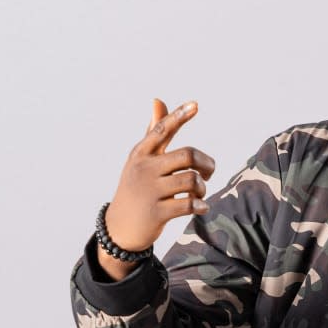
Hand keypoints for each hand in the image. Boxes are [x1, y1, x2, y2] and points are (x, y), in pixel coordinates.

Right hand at [104, 98, 217, 253]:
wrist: (119, 227)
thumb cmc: (136, 188)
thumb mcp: (140, 160)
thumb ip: (153, 133)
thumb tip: (158, 100)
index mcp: (141, 153)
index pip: (162, 130)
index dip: (179, 117)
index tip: (195, 105)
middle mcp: (145, 169)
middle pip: (188, 155)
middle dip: (206, 164)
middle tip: (207, 173)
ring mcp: (150, 191)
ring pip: (191, 180)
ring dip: (202, 188)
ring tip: (199, 193)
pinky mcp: (157, 213)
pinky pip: (188, 205)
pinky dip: (200, 206)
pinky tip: (201, 207)